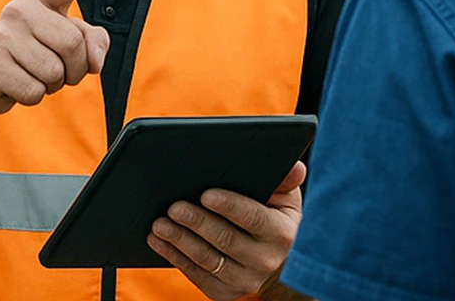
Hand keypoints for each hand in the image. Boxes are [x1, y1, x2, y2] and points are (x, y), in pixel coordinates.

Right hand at [0, 0, 112, 116]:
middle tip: (61, 69)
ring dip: (53, 84)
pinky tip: (20, 83)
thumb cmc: (30, 51)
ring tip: (36, 73)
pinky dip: (35, 95)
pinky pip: (34, 91)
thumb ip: (91, 41)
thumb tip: (95, 61)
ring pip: (54, 72)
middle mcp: (19, 10)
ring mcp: (3, 36)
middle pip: (72, 43)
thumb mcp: (63, 38)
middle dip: (75, 68)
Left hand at [148, 161, 305, 300]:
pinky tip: (158, 242)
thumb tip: (295, 166)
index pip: (254, 218)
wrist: (282, 271)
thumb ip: (286, 182)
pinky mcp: (225, 292)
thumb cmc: (279, 223)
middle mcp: (264, 261)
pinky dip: (175, 258)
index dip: (229, 206)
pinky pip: (197, 275)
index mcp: (280, 234)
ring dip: (180, 241)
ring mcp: (244, 280)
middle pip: (225, 240)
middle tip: (173, 207)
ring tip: (159, 224)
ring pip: (207, 260)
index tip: (206, 194)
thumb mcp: (288, 202)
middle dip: (197, 222)